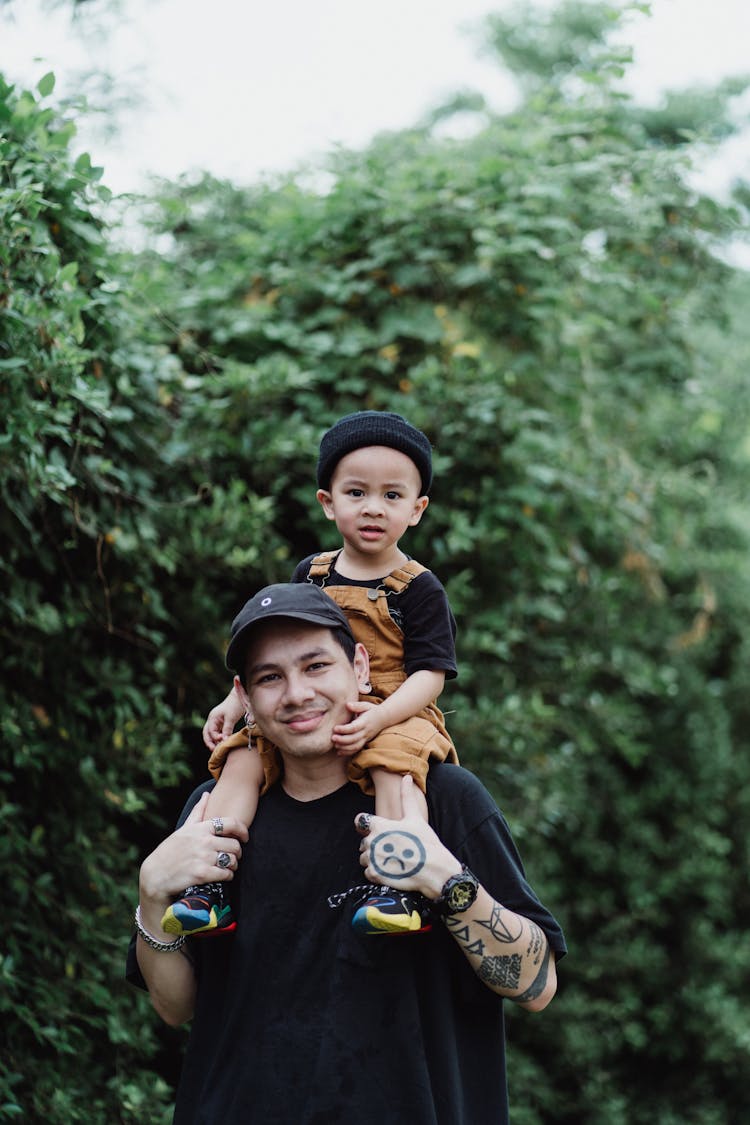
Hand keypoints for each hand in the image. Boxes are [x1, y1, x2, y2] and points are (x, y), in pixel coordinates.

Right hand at [139, 792, 249, 912]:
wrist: (155, 875)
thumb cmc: (170, 851)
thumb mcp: (184, 829)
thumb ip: (198, 811)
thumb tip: (207, 794)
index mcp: (201, 828)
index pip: (231, 823)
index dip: (243, 830)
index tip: (245, 837)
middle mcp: (204, 841)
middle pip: (235, 845)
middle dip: (237, 852)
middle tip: (233, 857)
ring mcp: (203, 857)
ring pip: (232, 860)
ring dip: (233, 865)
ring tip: (228, 867)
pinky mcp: (202, 874)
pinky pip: (226, 874)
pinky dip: (228, 876)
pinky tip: (223, 876)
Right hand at [202, 688, 245, 749]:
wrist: (240, 698)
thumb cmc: (235, 705)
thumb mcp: (231, 718)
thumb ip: (227, 729)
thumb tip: (224, 740)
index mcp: (212, 718)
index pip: (210, 731)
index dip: (215, 737)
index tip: (222, 740)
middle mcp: (212, 720)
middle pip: (207, 734)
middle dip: (209, 742)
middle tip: (214, 750)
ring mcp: (216, 722)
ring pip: (211, 734)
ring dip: (214, 741)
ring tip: (218, 749)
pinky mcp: (222, 724)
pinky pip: (218, 733)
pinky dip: (219, 739)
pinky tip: (223, 744)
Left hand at [332, 700, 384, 755]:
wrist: (384, 718)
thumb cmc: (372, 710)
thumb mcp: (366, 705)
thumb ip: (357, 705)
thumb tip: (347, 704)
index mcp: (365, 722)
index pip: (354, 728)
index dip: (344, 729)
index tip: (335, 728)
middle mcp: (366, 731)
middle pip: (354, 739)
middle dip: (342, 740)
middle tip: (332, 738)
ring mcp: (366, 738)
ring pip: (356, 746)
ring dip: (344, 748)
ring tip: (335, 745)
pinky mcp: (365, 742)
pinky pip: (357, 749)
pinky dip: (348, 752)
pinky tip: (339, 752)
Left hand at [354, 776, 460, 898]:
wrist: (435, 870)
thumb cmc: (426, 842)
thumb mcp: (416, 817)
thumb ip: (406, 797)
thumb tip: (407, 777)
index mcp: (379, 825)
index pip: (360, 821)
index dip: (367, 825)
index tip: (378, 830)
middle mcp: (372, 841)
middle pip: (364, 841)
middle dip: (375, 844)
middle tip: (394, 848)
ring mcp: (373, 859)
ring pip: (364, 858)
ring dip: (375, 859)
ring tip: (393, 860)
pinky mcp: (375, 875)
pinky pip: (368, 872)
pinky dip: (377, 872)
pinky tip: (391, 870)